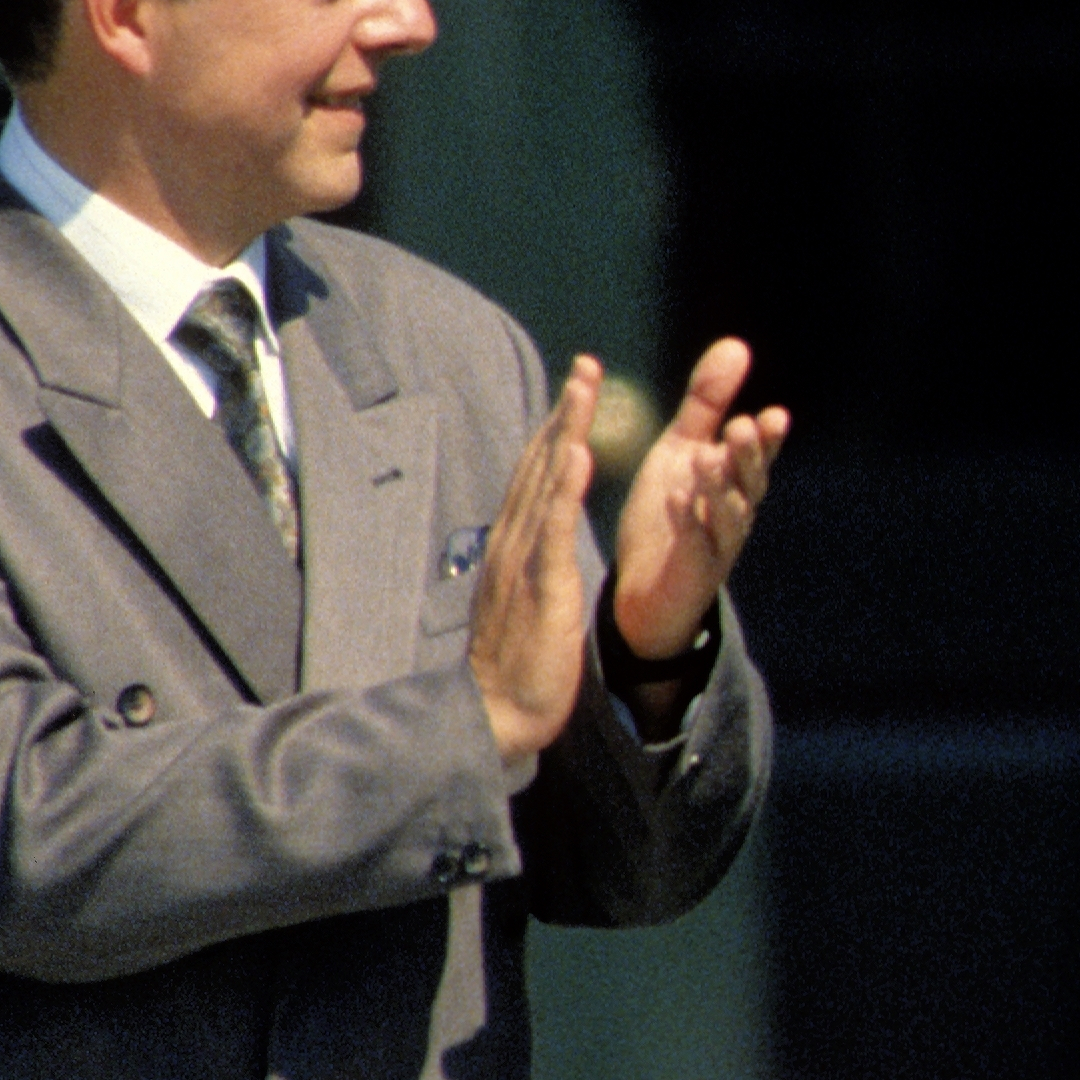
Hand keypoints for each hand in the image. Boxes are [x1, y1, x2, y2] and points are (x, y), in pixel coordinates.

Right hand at [466, 358, 603, 765]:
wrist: (494, 714)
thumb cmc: (516, 664)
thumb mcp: (528, 600)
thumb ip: (533, 564)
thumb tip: (542, 539)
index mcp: (516, 547)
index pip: (538, 478)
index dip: (558, 431)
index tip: (578, 390)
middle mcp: (514, 543)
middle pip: (539, 466)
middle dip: (563, 414)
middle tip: (585, 365)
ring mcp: (523, 561)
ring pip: (544, 484)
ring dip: (566, 433)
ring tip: (585, 388)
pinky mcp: (539, 586)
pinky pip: (552, 529)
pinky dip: (564, 490)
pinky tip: (578, 456)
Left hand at [605, 337, 786, 702]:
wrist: (644, 587)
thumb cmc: (670, 513)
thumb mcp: (683, 449)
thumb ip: (707, 403)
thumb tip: (737, 345)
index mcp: (735, 482)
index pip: (759, 456)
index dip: (769, 440)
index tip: (773, 416)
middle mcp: (736, 512)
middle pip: (752, 483)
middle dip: (748, 457)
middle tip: (741, 428)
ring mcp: (719, 545)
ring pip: (731, 515)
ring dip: (720, 487)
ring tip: (707, 459)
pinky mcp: (694, 572)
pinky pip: (695, 545)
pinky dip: (688, 520)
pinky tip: (677, 497)